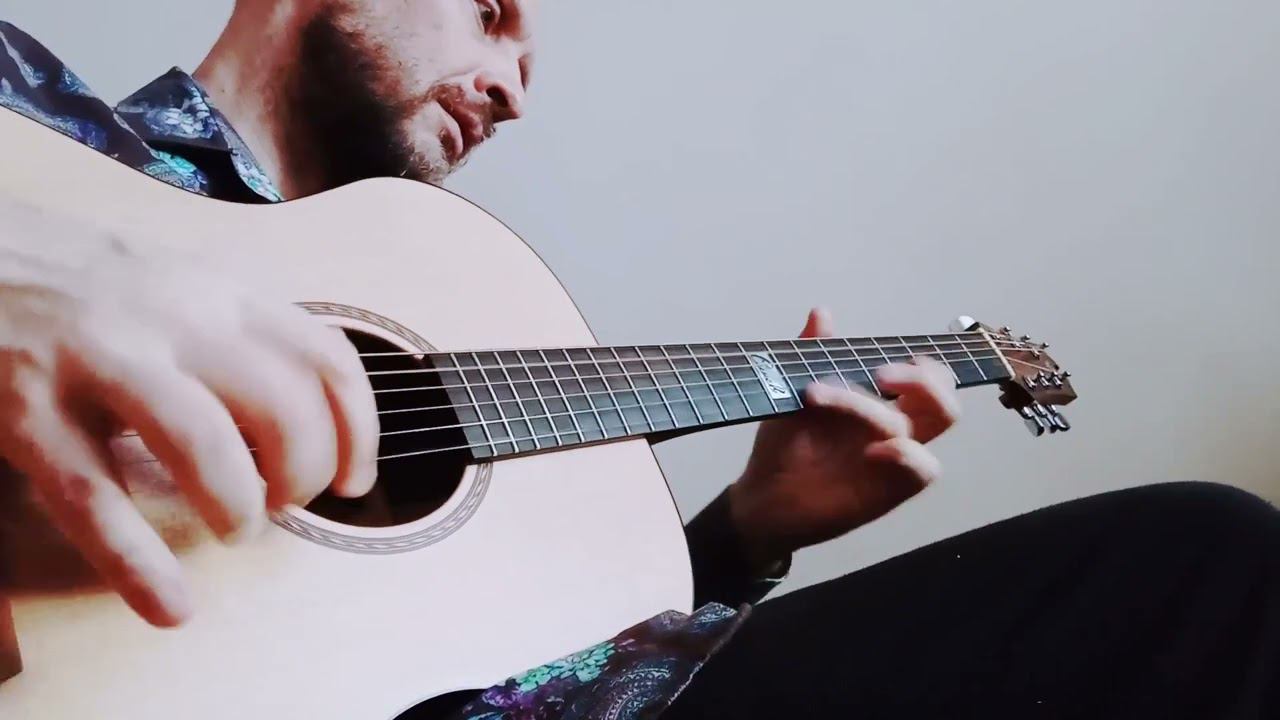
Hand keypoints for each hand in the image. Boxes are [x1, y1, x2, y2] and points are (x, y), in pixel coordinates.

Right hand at [0, 201, 377, 626]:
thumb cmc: (75, 279)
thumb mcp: (174, 283)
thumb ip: (234, 336)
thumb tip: (302, 419)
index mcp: (217, 290)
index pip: (325, 357)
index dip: (358, 430)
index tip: (356, 480)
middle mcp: (172, 317)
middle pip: (284, 404)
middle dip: (304, 473)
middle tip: (287, 504)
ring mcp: (99, 358)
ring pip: (204, 443)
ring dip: (237, 504)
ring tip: (236, 531)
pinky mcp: (26, 406)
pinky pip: (95, 498)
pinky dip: (139, 565)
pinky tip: (170, 605)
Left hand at [728, 307, 959, 569]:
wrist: (763, 496)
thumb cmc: (783, 446)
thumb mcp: (788, 394)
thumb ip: (809, 354)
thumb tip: (822, 313)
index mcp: (880, 404)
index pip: (928, 378)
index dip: (922, 365)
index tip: (879, 360)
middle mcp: (896, 429)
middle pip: (945, 398)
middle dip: (923, 378)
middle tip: (879, 374)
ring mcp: (896, 458)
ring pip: (934, 424)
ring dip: (891, 407)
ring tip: (850, 405)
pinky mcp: (891, 489)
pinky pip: (924, 468)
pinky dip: (907, 454)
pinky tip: (872, 451)